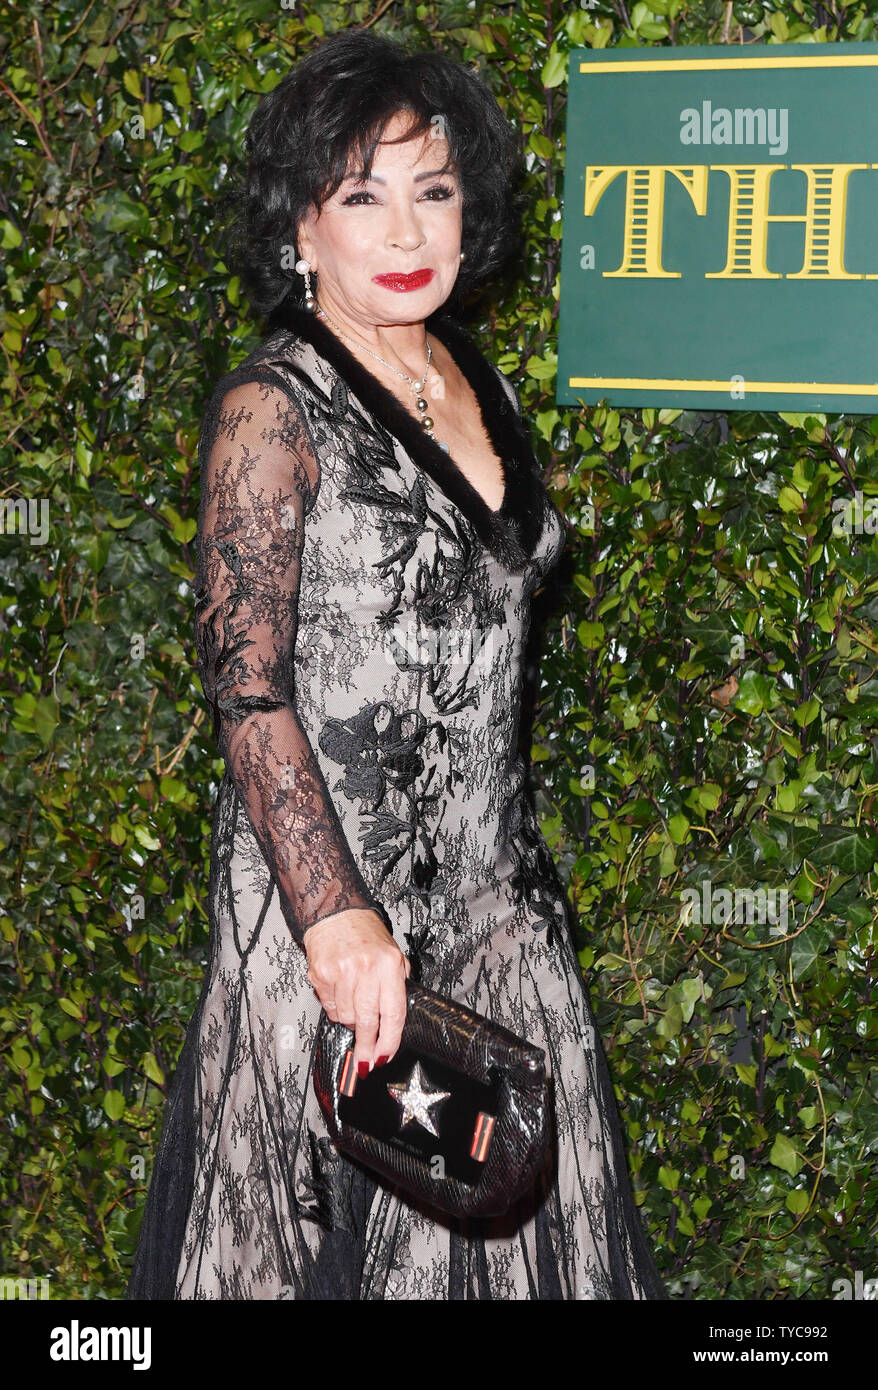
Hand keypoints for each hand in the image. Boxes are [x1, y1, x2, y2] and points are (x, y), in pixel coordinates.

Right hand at [303, 907, 410, 1074]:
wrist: (336, 913)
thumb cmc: (366, 935)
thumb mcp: (393, 955)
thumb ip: (398, 985)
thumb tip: (396, 1021)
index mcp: (390, 965)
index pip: (394, 1014)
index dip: (389, 1042)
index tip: (384, 1057)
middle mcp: (367, 969)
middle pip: (368, 1022)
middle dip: (367, 1048)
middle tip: (365, 1063)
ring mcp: (342, 972)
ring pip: (346, 1017)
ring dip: (350, 1020)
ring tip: (353, 1005)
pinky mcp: (321, 974)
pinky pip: (329, 1007)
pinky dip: (334, 1008)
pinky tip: (339, 993)